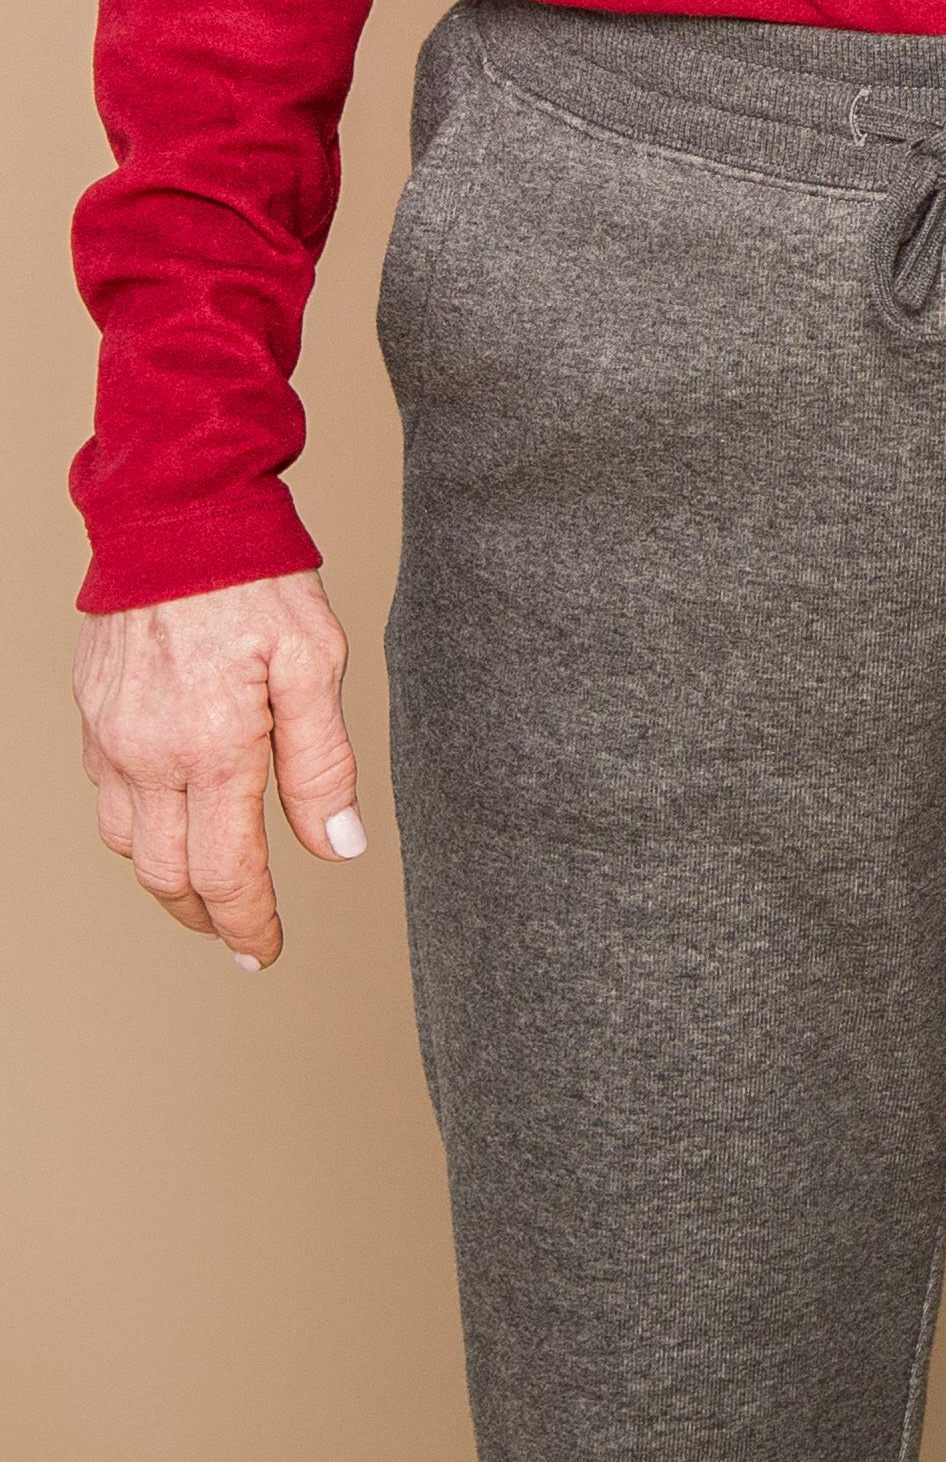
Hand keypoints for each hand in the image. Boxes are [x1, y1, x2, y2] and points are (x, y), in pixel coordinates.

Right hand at [74, 569, 365, 962]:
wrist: (175, 510)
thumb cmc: (255, 576)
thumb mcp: (316, 662)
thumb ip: (323, 764)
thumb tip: (338, 847)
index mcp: (212, 748)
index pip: (226, 872)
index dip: (248, 924)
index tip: (265, 950)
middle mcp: (148, 754)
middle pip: (165, 876)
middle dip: (205, 917)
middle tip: (241, 935)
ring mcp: (110, 735)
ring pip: (126, 842)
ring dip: (166, 877)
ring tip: (207, 885)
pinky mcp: (92, 711)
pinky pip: (106, 793)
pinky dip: (138, 823)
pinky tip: (170, 813)